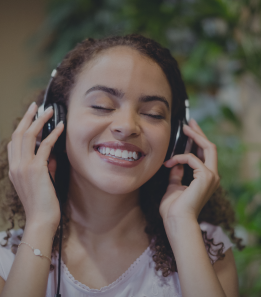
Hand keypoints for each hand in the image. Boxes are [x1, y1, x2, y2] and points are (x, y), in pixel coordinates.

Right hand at [7, 102, 63, 231]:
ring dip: (40, 121)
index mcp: (14, 169)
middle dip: (27, 117)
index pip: (13, 143)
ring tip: (49, 111)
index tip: (30, 118)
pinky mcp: (36, 170)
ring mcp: (24, 167)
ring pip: (28, 136)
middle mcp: (15, 166)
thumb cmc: (43, 204)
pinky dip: (53, 134)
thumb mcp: (41, 182)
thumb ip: (45, 167)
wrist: (41, 220)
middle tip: (35, 106)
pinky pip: (45, 146)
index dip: (21, 128)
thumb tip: (52, 155)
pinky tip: (61, 127)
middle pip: (18, 134)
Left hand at [159, 119, 219, 223]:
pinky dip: (180, 157)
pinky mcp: (206, 176)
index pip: (204, 154)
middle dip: (199, 133)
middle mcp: (212, 176)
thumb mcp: (173, 186)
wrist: (176, 221)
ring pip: (207, 148)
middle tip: (190, 122)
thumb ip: (177, 174)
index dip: (197, 141)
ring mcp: (211, 176)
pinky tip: (169, 162)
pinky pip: (192, 159)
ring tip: (185, 127)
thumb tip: (175, 163)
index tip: (189, 130)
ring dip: (195, 136)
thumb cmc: (174, 208)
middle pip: (209, 147)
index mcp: (205, 178)